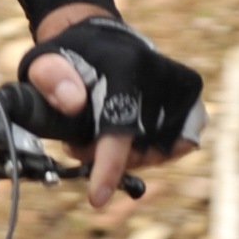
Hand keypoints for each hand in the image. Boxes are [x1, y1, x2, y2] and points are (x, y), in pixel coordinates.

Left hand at [23, 7, 203, 209]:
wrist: (106, 40)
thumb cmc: (72, 57)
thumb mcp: (45, 62)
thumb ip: (50, 79)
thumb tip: (73, 103)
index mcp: (125, 65)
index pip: (121, 124)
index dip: (109, 166)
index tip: (97, 198)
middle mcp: (161, 74)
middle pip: (140, 145)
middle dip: (109, 158)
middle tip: (81, 144)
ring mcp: (182, 86)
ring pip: (161, 150)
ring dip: (131, 155)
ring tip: (103, 134)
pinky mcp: (192, 96)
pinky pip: (178, 144)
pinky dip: (152, 149)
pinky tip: (130, 136)